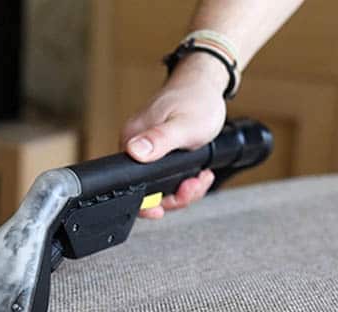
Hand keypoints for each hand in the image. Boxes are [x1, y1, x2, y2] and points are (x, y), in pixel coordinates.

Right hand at [121, 53, 228, 218]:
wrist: (206, 84)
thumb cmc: (196, 100)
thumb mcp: (182, 125)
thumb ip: (158, 140)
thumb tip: (134, 152)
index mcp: (131, 143)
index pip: (132, 187)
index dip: (153, 201)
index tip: (174, 199)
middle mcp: (133, 150)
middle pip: (147, 192)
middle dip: (175, 196)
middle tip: (195, 184)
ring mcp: (144, 153)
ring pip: (159, 188)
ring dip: (183, 190)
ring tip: (200, 178)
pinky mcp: (155, 154)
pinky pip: (165, 179)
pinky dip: (183, 182)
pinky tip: (196, 174)